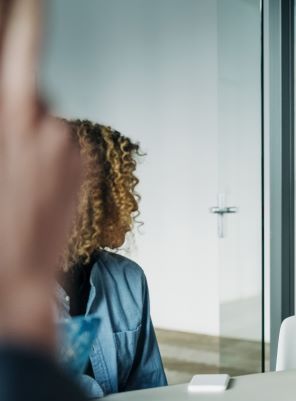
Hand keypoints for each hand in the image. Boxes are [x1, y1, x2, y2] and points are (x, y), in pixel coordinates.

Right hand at [0, 0, 81, 351]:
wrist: (21, 274)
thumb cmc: (0, 226)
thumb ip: (4, 121)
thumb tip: (12, 103)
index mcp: (14, 122)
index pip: (22, 53)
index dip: (28, 22)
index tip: (34, 1)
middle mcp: (50, 128)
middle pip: (34, 92)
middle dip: (18, 106)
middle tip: (8, 151)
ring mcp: (71, 148)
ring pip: (49, 122)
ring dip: (35, 137)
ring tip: (20, 179)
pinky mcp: (85, 166)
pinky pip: (64, 145)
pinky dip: (52, 154)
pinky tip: (39, 184)